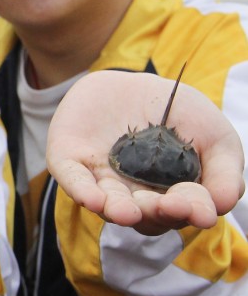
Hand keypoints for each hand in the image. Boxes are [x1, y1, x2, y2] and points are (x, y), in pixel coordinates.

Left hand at [47, 70, 244, 234]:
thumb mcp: (215, 136)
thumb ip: (224, 171)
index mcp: (169, 195)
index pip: (180, 211)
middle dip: (157, 212)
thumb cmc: (179, 114)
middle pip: (145, 215)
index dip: (191, 211)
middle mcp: (134, 196)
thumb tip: (224, 204)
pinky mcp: (70, 161)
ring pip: (108, 203)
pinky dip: (82, 190)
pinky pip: (73, 180)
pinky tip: (92, 199)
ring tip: (127, 213)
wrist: (133, 79)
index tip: (202, 211)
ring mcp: (100, 180)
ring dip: (118, 210)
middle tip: (168, 206)